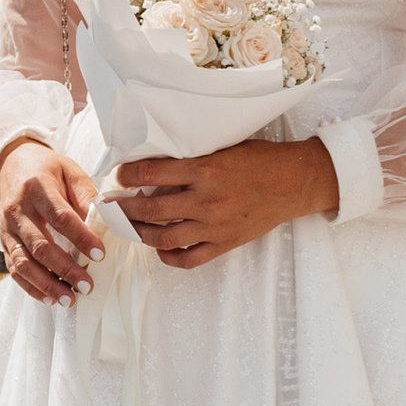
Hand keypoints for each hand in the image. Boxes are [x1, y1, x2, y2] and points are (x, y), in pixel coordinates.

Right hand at [0, 139, 104, 305]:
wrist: (12, 165)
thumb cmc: (47, 170)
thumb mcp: (70, 171)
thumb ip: (87, 195)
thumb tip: (105, 220)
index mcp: (37, 188)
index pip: (60, 217)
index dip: (81, 238)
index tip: (100, 255)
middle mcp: (17, 210)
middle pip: (40, 245)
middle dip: (65, 269)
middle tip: (87, 286)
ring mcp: (7, 228)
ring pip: (23, 263)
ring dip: (46, 284)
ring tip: (68, 300)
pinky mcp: (4, 242)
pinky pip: (13, 269)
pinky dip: (31, 287)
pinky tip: (49, 298)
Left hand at [108, 135, 339, 268]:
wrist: (294, 182)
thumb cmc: (259, 160)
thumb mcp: (223, 147)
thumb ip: (192, 157)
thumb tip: (153, 162)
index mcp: (206, 169)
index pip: (151, 174)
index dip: (127, 176)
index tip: (120, 176)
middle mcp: (207, 200)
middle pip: (150, 210)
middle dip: (123, 208)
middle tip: (112, 204)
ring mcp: (215, 226)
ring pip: (162, 238)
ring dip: (139, 233)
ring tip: (129, 226)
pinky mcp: (224, 243)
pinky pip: (187, 258)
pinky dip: (168, 257)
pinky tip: (159, 248)